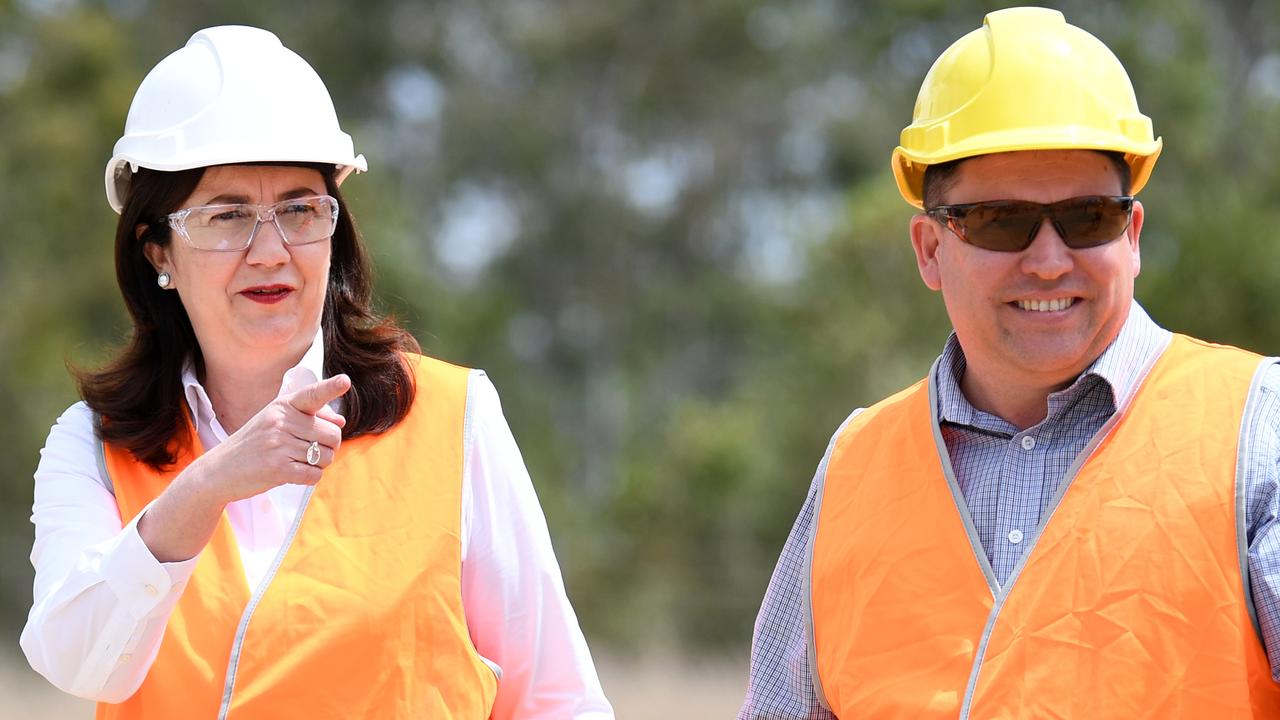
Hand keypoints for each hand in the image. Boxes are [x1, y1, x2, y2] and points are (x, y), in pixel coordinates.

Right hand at [192, 373, 351, 504]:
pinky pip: (314, 474)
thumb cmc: (254, 444)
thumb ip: (310, 417)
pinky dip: (310, 477)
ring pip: (326, 456)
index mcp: (282, 406)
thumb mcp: (276, 422)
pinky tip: (293, 473)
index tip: (345, 381)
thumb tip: (340, 421)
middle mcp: (281, 422)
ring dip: (318, 464)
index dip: (330, 387)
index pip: (312, 395)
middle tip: (308, 451)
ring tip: (296, 461)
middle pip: (333, 435)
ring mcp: (278, 444)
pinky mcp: (277, 468)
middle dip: (329, 447)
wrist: (219, 470)